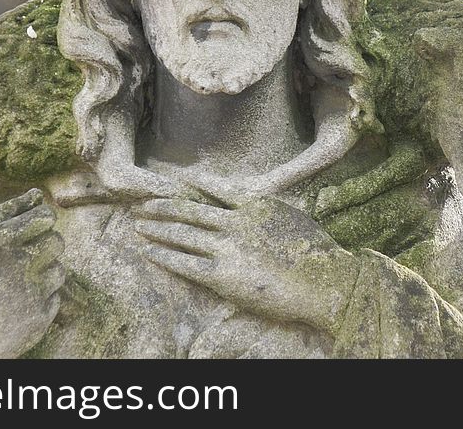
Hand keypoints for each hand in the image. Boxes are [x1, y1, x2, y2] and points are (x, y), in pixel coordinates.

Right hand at [0, 189, 64, 357]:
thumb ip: (8, 213)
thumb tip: (38, 193)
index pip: (45, 217)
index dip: (44, 222)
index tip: (36, 228)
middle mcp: (17, 261)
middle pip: (57, 241)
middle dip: (46, 248)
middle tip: (26, 260)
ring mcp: (31, 290)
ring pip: (59, 270)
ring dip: (44, 275)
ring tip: (17, 286)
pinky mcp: (40, 315)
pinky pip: (55, 297)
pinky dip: (41, 301)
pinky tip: (17, 306)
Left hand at [132, 197, 358, 334]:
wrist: (324, 282)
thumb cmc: (316, 252)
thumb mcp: (291, 217)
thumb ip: (265, 211)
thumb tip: (251, 208)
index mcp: (254, 204)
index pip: (212, 187)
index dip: (187, 183)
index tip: (169, 180)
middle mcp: (235, 222)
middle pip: (189, 209)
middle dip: (162, 206)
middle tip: (142, 204)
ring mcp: (227, 248)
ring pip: (182, 233)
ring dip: (157, 228)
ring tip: (138, 225)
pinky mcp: (222, 275)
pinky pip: (185, 263)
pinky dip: (164, 256)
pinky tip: (149, 251)